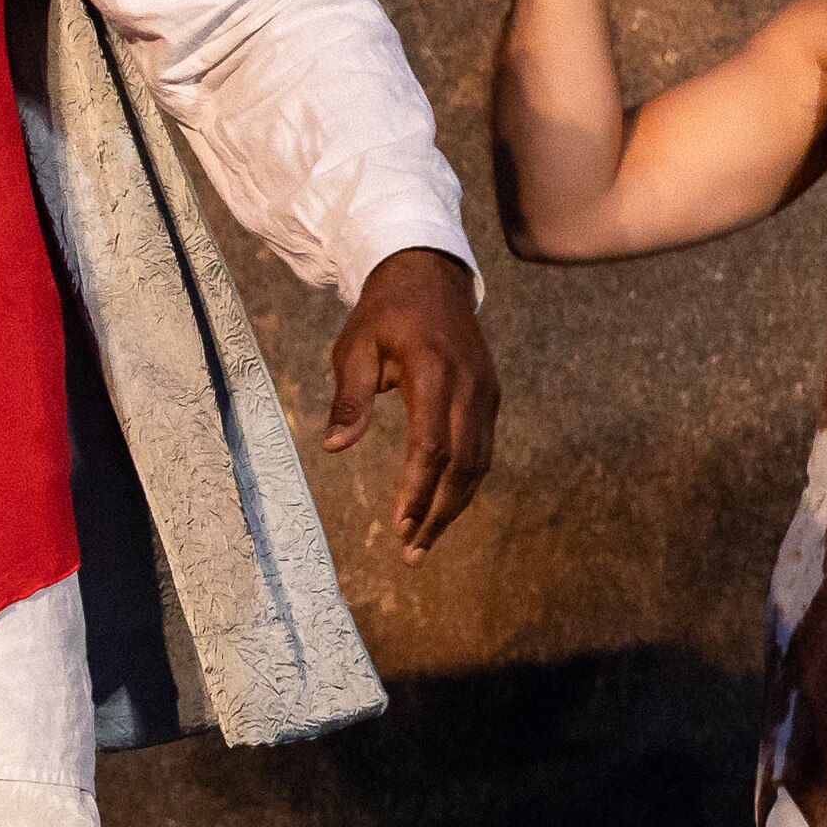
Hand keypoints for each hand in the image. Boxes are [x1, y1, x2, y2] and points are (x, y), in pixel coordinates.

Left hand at [321, 246, 498, 560]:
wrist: (430, 274)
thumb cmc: (384, 313)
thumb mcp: (355, 347)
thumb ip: (350, 398)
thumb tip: (335, 447)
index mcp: (433, 370)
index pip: (432, 444)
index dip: (418, 490)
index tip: (400, 525)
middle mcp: (468, 385)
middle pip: (462, 464)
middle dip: (438, 513)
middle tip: (411, 552)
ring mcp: (486, 392)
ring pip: (479, 463)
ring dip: (454, 506)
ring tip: (423, 542)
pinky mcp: (490, 398)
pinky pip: (483, 450)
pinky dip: (464, 484)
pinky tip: (442, 508)